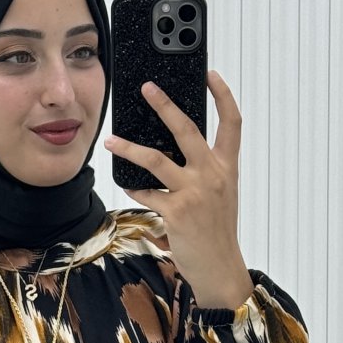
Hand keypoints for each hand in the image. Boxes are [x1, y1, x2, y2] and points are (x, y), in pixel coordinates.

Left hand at [105, 70, 254, 308]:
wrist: (220, 267)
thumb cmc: (216, 231)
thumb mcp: (220, 195)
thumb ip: (204, 171)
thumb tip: (174, 152)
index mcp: (227, 167)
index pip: (232, 123)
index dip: (223, 95)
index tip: (210, 74)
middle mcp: (212, 175)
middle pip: (187, 129)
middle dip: (165, 105)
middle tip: (148, 88)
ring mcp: (194, 192)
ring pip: (156, 159)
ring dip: (129, 148)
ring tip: (111, 140)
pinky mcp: (177, 211)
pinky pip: (147, 192)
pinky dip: (133, 186)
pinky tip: (125, 182)